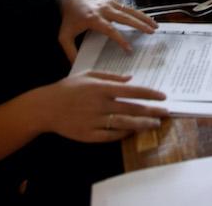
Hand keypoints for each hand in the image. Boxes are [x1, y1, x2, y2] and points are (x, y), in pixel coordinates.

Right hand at [39, 72, 168, 141]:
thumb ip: (110, 76)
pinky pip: (111, 136)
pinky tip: (133, 132)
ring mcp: (95, 121)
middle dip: (152, 111)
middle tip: (166, 113)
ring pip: (125, 124)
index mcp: (102, 88)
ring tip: (155, 124)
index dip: (150, 94)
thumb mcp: (88, 75)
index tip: (163, 96)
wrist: (45, 107)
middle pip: (132, 109)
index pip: (133, 91)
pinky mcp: (89, 135)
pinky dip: (124, 134)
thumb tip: (131, 79)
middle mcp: (100, 104)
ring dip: (142, 125)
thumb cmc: (68, 88)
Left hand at [58, 0, 156, 60]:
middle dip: (139, 25)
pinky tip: (148, 20)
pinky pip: (128, 8)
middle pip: (125, 17)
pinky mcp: (113, 1)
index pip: (110, 29)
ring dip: (144, 18)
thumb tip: (76, 66)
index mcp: (93, 19)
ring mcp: (110, 3)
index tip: (129, 49)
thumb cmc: (69, 19)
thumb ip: (70, 51)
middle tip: (151, 33)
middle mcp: (104, 9)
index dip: (120, 39)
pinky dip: (139, 14)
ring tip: (155, 26)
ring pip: (130, 10)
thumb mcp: (64, 36)